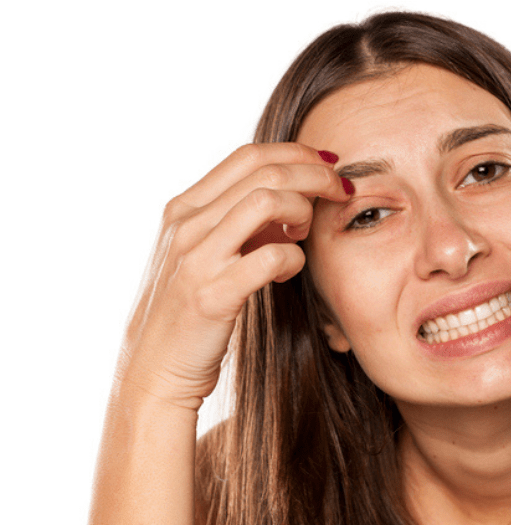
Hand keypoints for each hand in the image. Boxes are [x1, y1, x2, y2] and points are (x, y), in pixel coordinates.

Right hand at [115, 143, 349, 409]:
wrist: (154, 370)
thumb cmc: (189, 312)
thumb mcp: (204, 255)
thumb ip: (236, 224)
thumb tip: (288, 199)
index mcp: (184, 209)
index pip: (249, 156)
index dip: (296, 154)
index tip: (328, 166)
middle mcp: (186, 226)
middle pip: (265, 171)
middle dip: (315, 174)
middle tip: (341, 192)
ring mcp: (196, 259)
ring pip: (267, 201)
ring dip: (303, 210)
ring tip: (307, 232)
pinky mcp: (212, 296)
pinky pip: (270, 257)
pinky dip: (294, 258)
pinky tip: (293, 269)